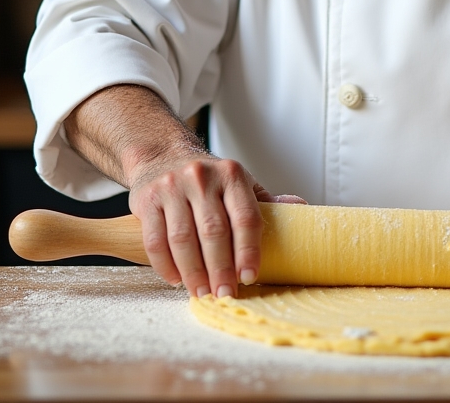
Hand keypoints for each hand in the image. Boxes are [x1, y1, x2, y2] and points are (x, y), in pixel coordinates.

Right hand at [128, 153, 305, 299]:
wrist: (163, 155)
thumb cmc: (209, 179)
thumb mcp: (239, 183)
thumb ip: (265, 202)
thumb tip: (302, 208)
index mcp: (232, 174)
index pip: (245, 216)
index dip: (249, 250)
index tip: (250, 277)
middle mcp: (202, 177)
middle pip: (213, 231)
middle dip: (220, 268)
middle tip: (225, 294)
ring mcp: (172, 187)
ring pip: (183, 239)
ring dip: (193, 272)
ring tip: (202, 293)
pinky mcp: (148, 200)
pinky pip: (155, 240)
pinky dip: (166, 265)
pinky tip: (176, 279)